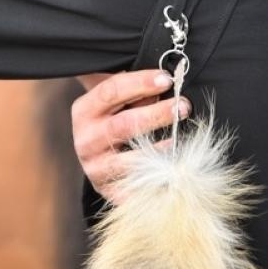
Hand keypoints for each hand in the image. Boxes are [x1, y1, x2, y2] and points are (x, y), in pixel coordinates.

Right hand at [72, 70, 190, 204]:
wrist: (99, 160)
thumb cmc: (115, 121)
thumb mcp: (118, 102)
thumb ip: (137, 92)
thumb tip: (170, 84)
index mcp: (84, 111)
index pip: (111, 91)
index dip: (140, 83)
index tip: (167, 78)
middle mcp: (86, 140)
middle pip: (123, 125)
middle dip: (157, 114)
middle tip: (183, 106)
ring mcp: (96, 168)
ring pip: (131, 158)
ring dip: (161, 148)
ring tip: (181, 137)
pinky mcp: (108, 190)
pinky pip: (136, 185)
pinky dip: (157, 177)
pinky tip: (175, 168)